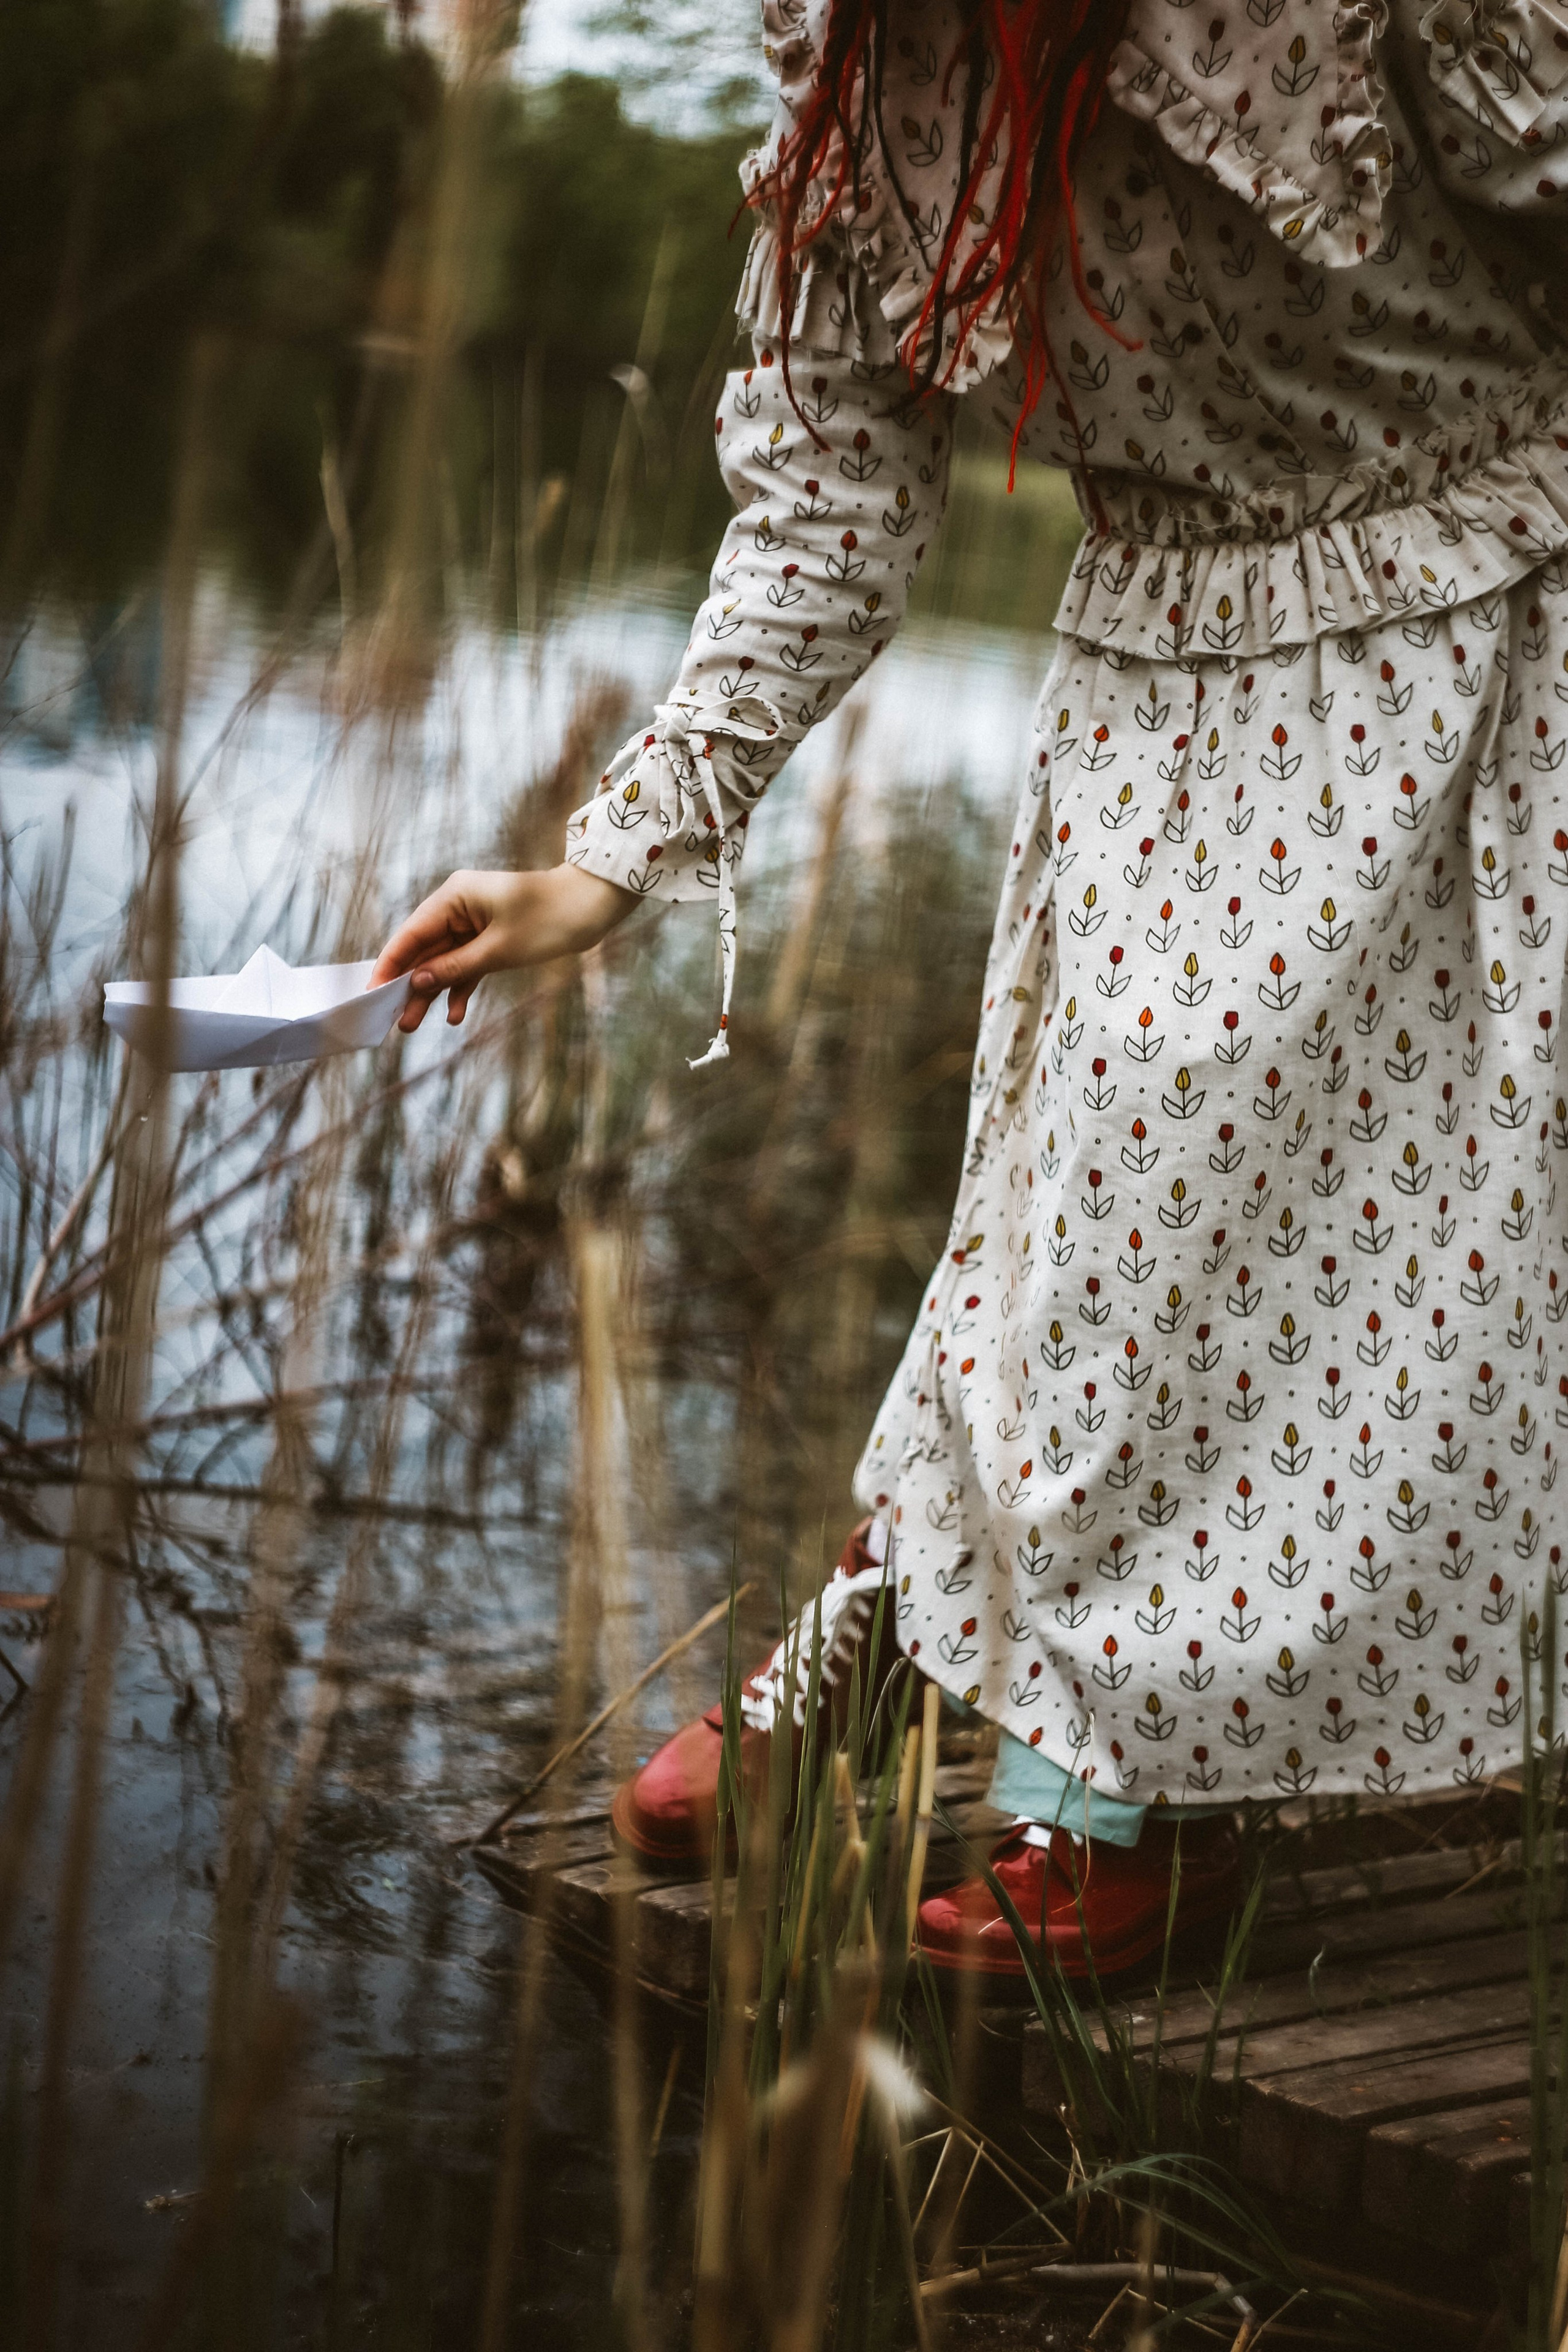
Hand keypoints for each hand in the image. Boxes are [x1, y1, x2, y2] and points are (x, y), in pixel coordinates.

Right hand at [370, 865, 636, 1032]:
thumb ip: (456, 967)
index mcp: (454, 897)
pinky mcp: (491, 938)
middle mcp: (459, 907)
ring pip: (444, 961)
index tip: (371, 993)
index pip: (411, 934)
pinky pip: (467, 965)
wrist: (594, 908)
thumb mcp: (499, 950)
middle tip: (394, 1021)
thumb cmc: (549, 920)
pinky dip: (460, 987)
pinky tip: (454, 1015)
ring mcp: (474, 922)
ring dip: (432, 991)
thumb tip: (419, 982)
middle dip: (409, 986)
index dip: (390, 965)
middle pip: (424, 951)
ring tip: (413, 1025)